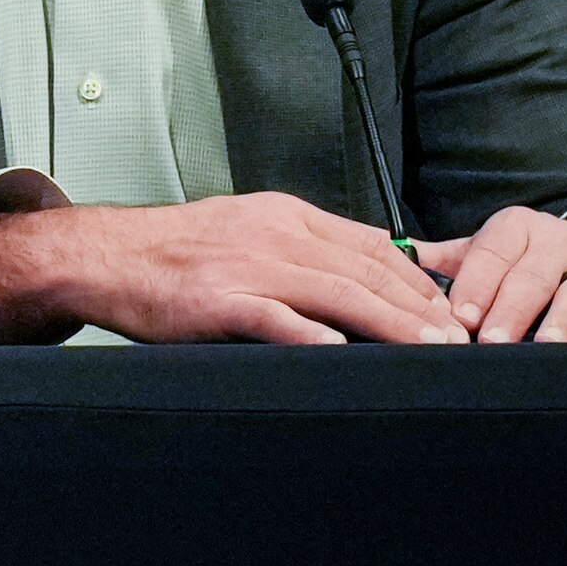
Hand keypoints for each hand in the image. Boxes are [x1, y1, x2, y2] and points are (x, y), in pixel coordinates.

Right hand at [0, 191, 473, 345]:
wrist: (102, 256)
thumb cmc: (171, 254)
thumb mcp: (243, 230)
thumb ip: (300, 249)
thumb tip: (360, 278)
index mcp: (283, 215)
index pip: (372, 242)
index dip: (422, 276)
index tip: (456, 306)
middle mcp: (272, 234)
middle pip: (367, 268)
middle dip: (423, 306)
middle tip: (465, 338)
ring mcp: (246, 266)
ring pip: (338, 292)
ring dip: (393, 323)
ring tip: (432, 349)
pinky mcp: (218, 300)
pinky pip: (277, 317)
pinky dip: (314, 334)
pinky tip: (344, 350)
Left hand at [413, 207, 566, 342]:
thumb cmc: (526, 260)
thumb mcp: (488, 251)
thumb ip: (445, 260)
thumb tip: (395, 262)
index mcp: (514, 229)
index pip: (490, 256)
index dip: (473, 287)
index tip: (456, 317)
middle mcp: (556, 241)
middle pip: (529, 278)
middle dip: (508, 311)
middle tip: (490, 341)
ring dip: (561, 322)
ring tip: (546, 346)